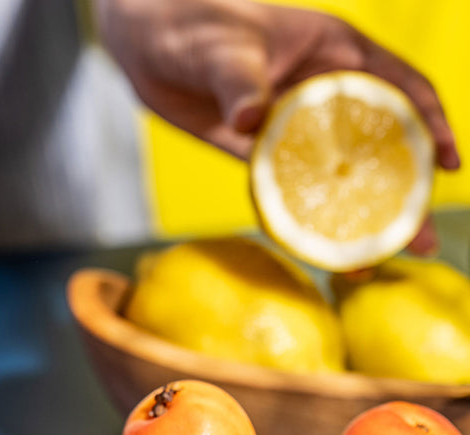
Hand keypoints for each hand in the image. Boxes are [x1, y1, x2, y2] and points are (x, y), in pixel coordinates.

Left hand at [94, 0, 459, 252]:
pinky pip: (289, 190)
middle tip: (421, 242)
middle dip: (404, 191)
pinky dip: (306, 218)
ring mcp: (290, 127)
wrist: (146, 43)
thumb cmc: (190, 23)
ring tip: (378, 259)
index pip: (400, 87)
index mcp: (334, 52)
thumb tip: (252, 120)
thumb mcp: (221, 45)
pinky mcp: (256, 154)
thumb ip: (239, 80)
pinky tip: (323, 248)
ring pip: (335, 175)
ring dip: (358, 216)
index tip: (449, 165)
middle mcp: (321, 93)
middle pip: (376, 144)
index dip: (430, 125)